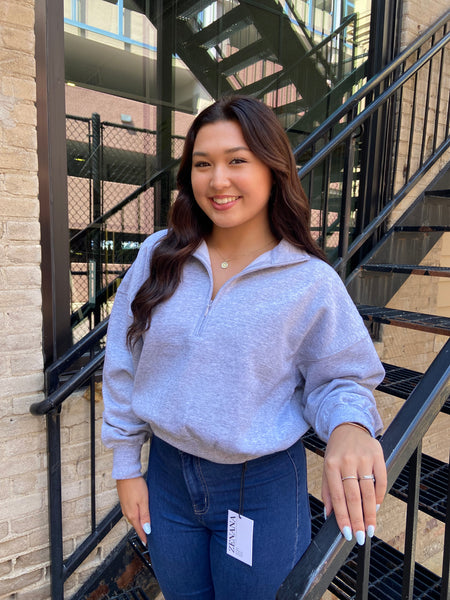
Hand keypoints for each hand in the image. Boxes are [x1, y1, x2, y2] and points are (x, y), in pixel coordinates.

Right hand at [116, 476, 150, 543]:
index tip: (147, 543)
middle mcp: (127, 513)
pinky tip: (139, 514)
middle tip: (148, 537)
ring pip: (133, 519)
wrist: (126, 475)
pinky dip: (135, 516)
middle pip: (136, 525)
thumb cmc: (135, 486)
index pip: (139, 529)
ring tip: (145, 527)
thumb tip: (147, 529)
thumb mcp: (144, 501)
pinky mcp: (124, 502)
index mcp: (132, 514)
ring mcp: (125, 507)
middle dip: (142, 531)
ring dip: (138, 523)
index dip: (144, 536)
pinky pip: (130, 513)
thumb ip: (145, 516)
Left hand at [322, 424, 386, 544]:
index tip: (347, 533)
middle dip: (358, 520)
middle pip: (353, 496)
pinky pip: (381, 480)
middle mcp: (347, 461)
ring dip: (370, 513)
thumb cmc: (336, 452)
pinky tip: (376, 507)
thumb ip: (328, 491)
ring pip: (368, 491)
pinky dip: (379, 496)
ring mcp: (363, 458)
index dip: (343, 517)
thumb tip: (329, 516)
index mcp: (331, 465)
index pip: (338, 496)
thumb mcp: (327, 468)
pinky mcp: (377, 455)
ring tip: (370, 528)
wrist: (348, 426)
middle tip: (360, 537)